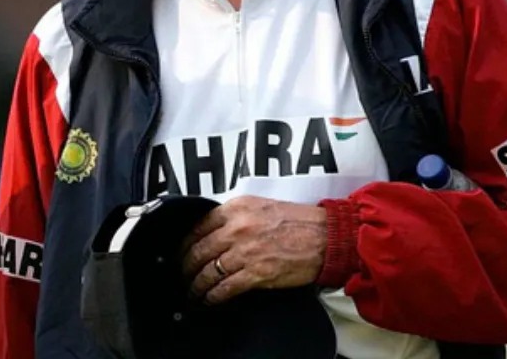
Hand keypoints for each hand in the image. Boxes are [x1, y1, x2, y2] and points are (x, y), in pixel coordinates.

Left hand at [180, 195, 326, 304]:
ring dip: (197, 285)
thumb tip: (213, 230)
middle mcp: (236, 229)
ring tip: (192, 292)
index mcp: (235, 209)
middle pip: (197, 251)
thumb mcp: (259, 206)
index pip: (197, 227)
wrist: (327, 237)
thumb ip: (234, 216)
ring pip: (209, 272)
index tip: (179, 253)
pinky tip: (210, 299)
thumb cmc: (299, 221)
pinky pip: (226, 287)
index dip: (184, 244)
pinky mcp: (257, 273)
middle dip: (185, 267)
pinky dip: (214, 296)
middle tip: (180, 274)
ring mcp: (245, 252)